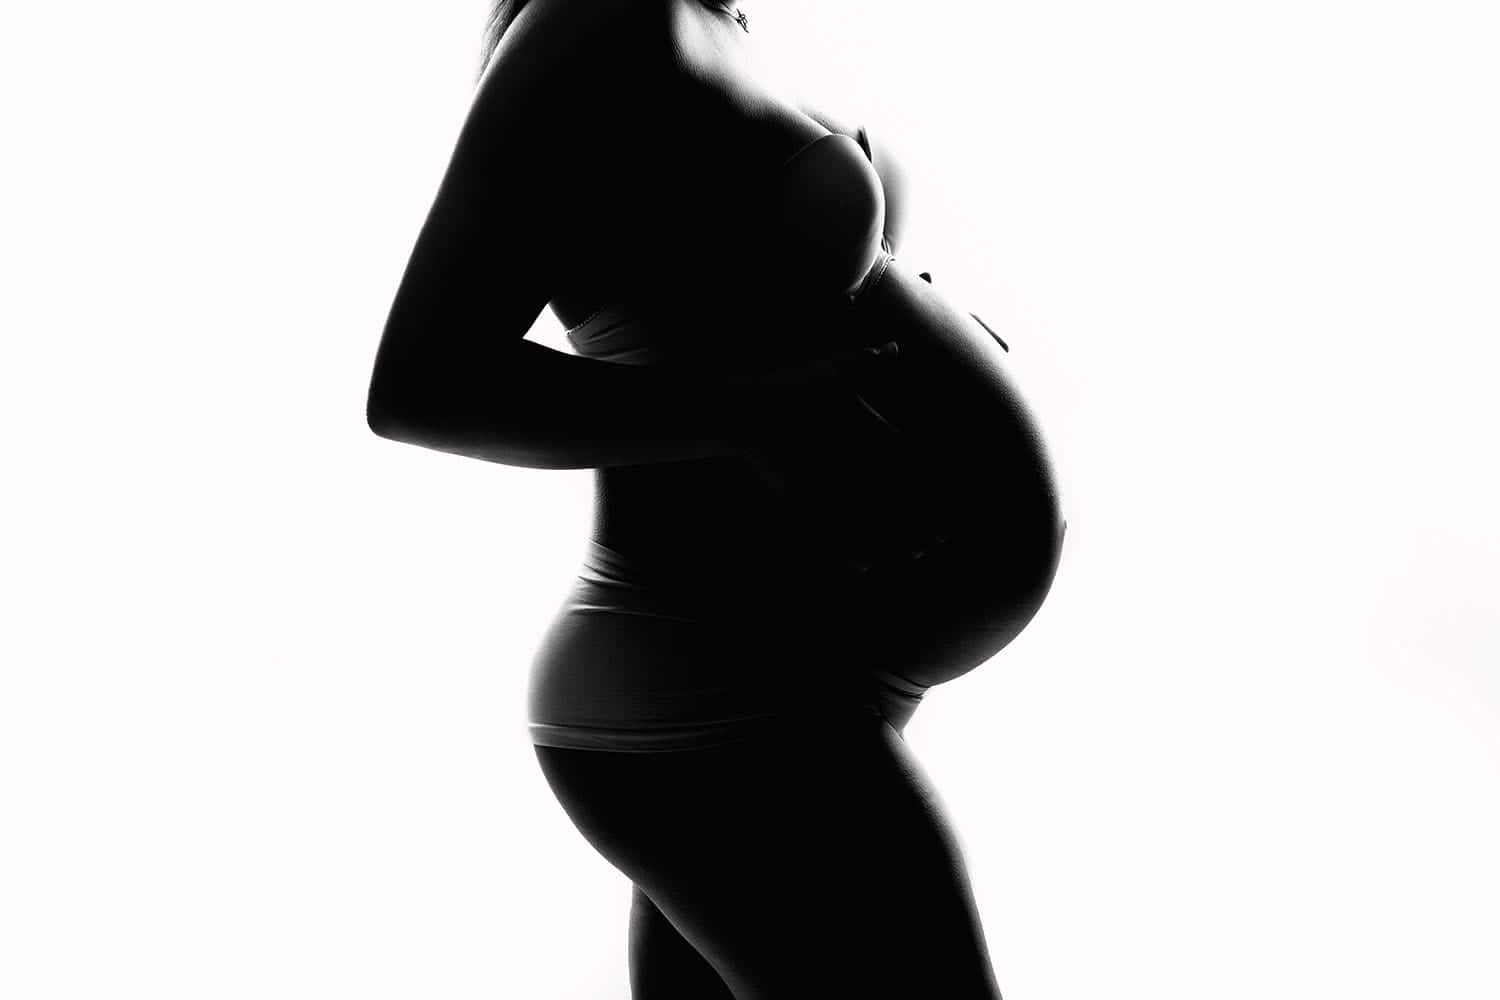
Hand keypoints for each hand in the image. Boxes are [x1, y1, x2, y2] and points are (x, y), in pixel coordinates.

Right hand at [722, 340, 954, 571]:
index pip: (914, 463)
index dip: (935, 487)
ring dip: (898, 540)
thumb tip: (894, 346)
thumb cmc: (791, 386)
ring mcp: (833, 484)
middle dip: (924, 519)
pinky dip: (852, 552)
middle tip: (943, 538)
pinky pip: (836, 533)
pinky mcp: (807, 502)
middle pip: (901, 498)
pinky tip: (866, 566)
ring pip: (874, 521)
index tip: (953, 503)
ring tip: (916, 555)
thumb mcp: (836, 366)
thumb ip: (869, 359)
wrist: (747, 410)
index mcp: (869, 430)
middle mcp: (857, 460)